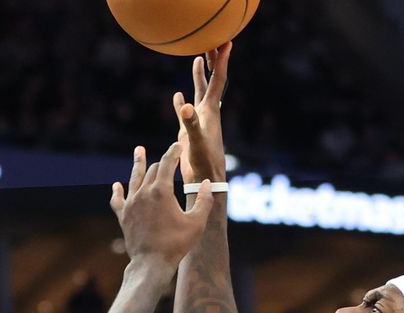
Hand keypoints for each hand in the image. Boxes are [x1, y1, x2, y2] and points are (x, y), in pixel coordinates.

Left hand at [110, 144, 214, 267]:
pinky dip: (118, 191)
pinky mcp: (123, 216)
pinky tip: (117, 185)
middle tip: (169, 156)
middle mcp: (144, 193)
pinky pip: (118, 199)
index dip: (174, 152)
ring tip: (139, 151)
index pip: (167, 163)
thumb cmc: (176, 244)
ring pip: (134, 178)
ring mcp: (131, 204)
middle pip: (153, 170)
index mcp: (162, 191)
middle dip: (162, 161)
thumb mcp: (196, 222)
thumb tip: (207, 183)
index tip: (178, 145)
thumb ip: (204, 200)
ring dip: (138, 164)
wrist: (151, 263)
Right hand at [173, 42, 231, 183]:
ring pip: (198, 93)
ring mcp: (198, 121)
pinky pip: (185, 111)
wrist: (205, 180)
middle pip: (210, 81)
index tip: (226, 43)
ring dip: (199, 77)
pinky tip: (178, 95)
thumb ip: (190, 124)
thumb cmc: (204, 162)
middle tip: (211, 42)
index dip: (221, 62)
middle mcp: (207, 113)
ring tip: (197, 60)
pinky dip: (181, 102)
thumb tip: (185, 105)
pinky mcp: (189, 131)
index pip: (217, 81)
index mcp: (210, 111)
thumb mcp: (196, 141)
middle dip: (211, 62)